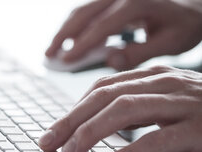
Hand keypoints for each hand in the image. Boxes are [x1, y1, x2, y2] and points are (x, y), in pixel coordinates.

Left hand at [38, 65, 201, 151]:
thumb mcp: (163, 106)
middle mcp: (164, 84)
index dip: (73, 110)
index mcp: (152, 77)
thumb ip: (133, 110)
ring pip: (126, 110)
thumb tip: (93, 126)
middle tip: (49, 143)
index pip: (101, 88)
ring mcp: (182, 103)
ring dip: (91, 133)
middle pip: (106, 97)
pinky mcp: (199, 127)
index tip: (53, 131)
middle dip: (72, 121)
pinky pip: (157, 139)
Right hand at [45, 0, 201, 70]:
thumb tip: (111, 60)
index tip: (65, 59)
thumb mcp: (171, 42)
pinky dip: (76, 25)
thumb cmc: (187, 22)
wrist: (196, 3)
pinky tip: (69, 39)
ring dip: (65, 29)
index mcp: (138, 3)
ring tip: (53, 49)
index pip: (102, 27)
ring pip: (82, 10)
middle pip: (84, 14)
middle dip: (63, 35)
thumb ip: (140, 52)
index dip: (81, 44)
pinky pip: (89, 10)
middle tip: (48, 55)